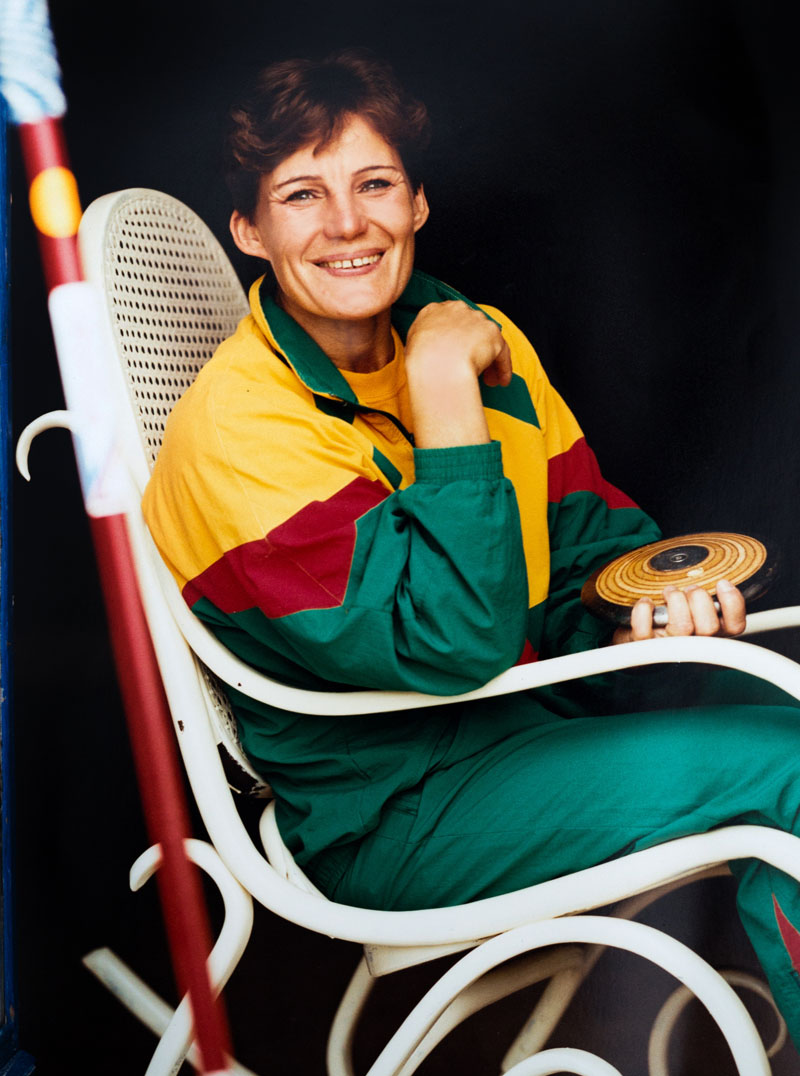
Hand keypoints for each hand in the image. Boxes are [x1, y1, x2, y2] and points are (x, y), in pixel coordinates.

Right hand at [405, 301, 511, 447]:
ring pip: (488, 340)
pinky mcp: (494, 335)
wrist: (435, 365)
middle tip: (474, 367)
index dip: (457, 338)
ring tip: (488, 379)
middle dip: (475, 348)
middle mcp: (458, 310)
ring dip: (490, 360)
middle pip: (472, 329)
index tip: (457, 352)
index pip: (451, 320)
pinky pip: (502, 353)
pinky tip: (501, 381)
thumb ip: (423, 342)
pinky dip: (503, 367)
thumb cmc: (421, 361)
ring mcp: (477, 320)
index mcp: (435, 310)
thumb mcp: (412, 345)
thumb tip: (433, 353)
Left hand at [612, 579, 745, 643]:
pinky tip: (646, 602)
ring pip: (682, 627)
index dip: (732, 603)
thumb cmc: (671, 614)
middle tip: (690, 588)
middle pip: (709, 626)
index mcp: (714, 634)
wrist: (639, 634)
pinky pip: (645, 630)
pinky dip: (643, 611)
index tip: (722, 582)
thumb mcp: (695, 603)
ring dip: (675, 600)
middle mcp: (696, 645)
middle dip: (699, 598)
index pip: (736, 626)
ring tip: (669, 592)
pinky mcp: (647, 646)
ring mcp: (671, 648)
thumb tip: (714, 567)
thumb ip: (707, 593)